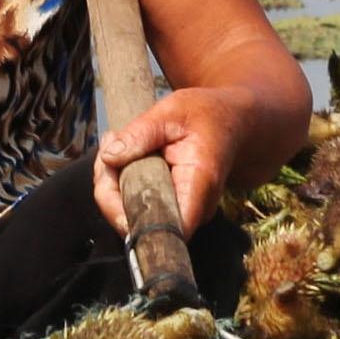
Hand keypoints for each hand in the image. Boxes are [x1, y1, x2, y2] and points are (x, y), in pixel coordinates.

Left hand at [94, 87, 248, 235]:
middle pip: (137, 221)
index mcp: (199, 184)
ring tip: (117, 138)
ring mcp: (184, 213)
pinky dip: (119, 181)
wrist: (232, 123)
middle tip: (110, 140)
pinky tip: (123, 151)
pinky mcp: (171, 209)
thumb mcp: (172, 111)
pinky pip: (134, 205)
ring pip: (130, 214)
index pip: (168, 227)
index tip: (109, 180)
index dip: (132, 219)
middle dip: (109, 187)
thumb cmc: (205, 115)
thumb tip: (108, 158)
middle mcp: (195, 209)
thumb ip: (140, 133)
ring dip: (112, 181)